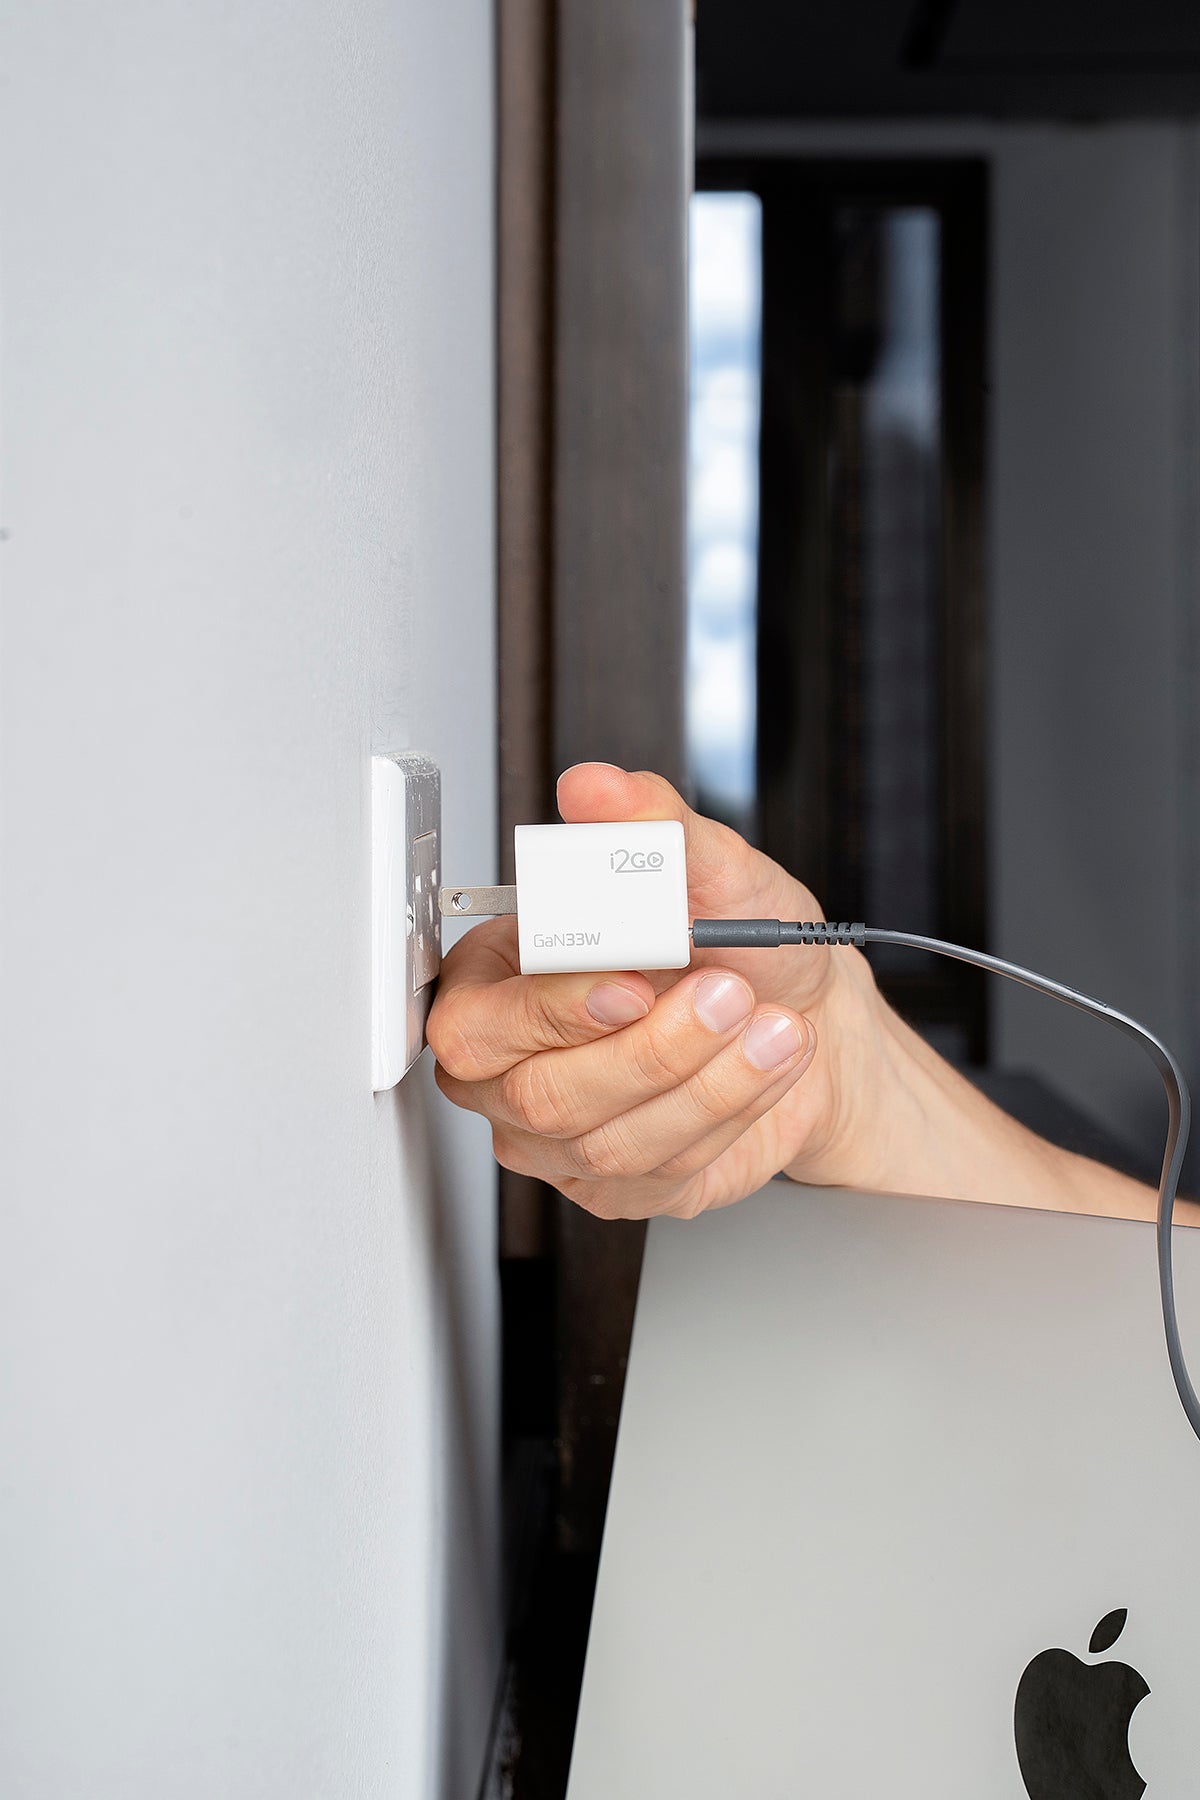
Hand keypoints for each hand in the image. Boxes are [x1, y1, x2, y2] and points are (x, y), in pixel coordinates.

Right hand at [427, 763, 890, 1219]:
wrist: (805, 1009)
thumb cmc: (735, 940)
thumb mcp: (707, 867)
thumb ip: (650, 825)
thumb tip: (596, 788)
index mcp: (498, 980)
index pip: (478, 1022)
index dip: (554, 1011)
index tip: (634, 980)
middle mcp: (516, 1068)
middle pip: (540, 1095)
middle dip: (648, 1052)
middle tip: (723, 994)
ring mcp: (563, 1139)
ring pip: (608, 1141)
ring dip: (706, 1080)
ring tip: (768, 1025)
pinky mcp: (623, 1184)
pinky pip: (663, 1171)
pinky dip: (731, 1111)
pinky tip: (768, 1062)